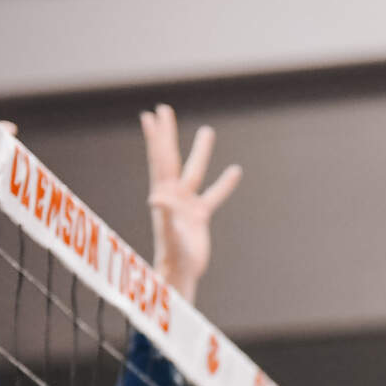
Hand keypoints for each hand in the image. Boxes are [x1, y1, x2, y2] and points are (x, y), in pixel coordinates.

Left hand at [140, 105, 238, 301]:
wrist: (181, 277)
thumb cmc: (173, 259)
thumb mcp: (169, 234)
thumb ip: (164, 215)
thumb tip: (155, 198)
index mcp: (164, 195)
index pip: (159, 159)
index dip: (156, 137)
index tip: (150, 115)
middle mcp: (173, 195)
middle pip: (171, 157)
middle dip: (167, 134)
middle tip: (163, 109)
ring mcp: (187, 205)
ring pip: (196, 171)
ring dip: (201, 151)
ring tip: (207, 129)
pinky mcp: (200, 217)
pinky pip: (215, 195)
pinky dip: (225, 183)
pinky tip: (235, 170)